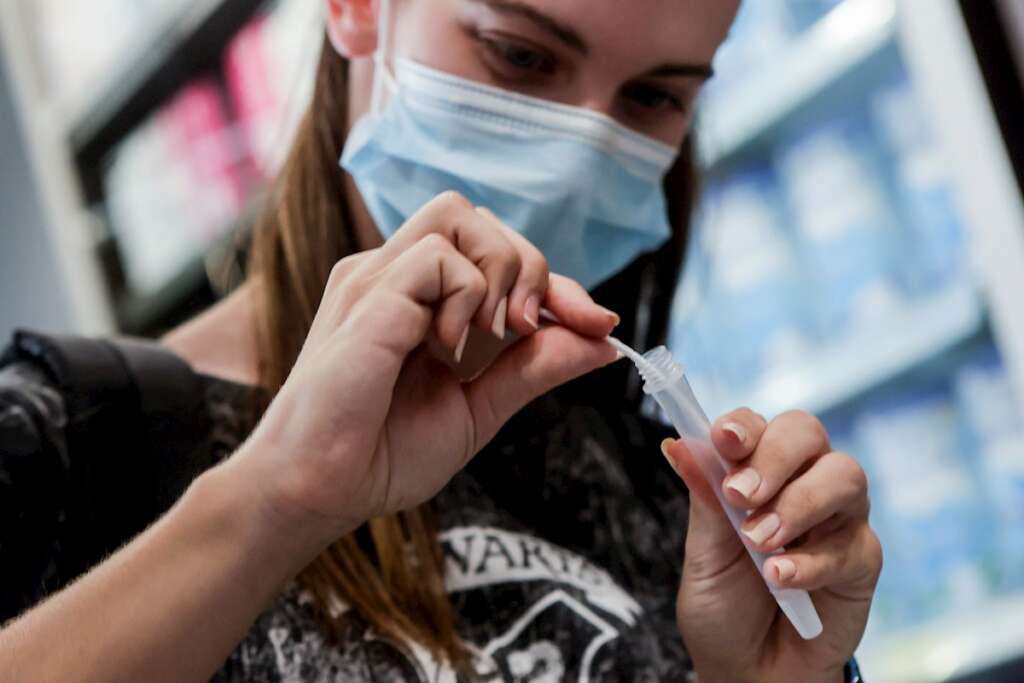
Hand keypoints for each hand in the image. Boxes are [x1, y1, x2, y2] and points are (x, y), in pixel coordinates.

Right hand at [237, 191, 618, 548]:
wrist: (321, 491)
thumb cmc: (385, 453)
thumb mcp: (481, 408)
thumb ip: (536, 368)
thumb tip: (605, 342)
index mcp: (419, 300)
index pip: (498, 255)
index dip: (555, 282)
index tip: (598, 324)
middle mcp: (395, 277)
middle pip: (480, 219)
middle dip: (531, 268)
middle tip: (526, 331)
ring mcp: (377, 280)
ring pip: (459, 216)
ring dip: (499, 272)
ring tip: (488, 338)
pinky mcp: (367, 295)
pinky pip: (437, 257)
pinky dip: (465, 298)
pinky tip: (448, 350)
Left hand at [665, 409, 881, 682]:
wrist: (749, 672)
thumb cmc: (724, 608)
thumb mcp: (702, 556)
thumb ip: (703, 500)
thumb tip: (678, 444)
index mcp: (756, 472)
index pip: (758, 426)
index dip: (743, 426)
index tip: (723, 440)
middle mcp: (801, 482)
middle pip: (806, 433)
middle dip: (773, 458)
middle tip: (741, 496)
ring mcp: (837, 517)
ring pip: (844, 475)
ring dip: (798, 503)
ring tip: (760, 541)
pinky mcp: (862, 559)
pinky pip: (851, 543)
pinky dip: (811, 560)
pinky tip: (782, 579)